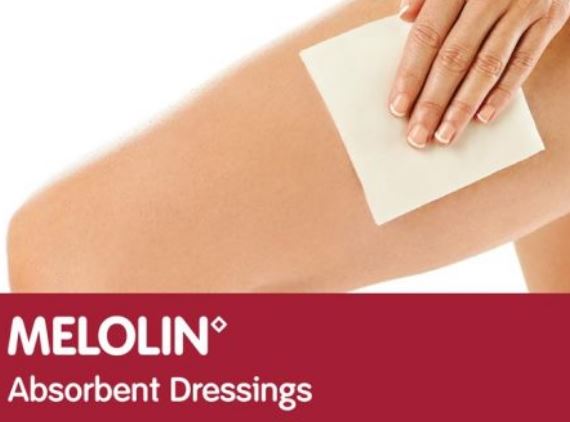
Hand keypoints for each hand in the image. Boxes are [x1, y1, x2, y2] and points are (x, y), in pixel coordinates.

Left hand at [389, 0, 569, 148]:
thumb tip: (404, 16)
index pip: (428, 34)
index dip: (411, 74)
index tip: (397, 108)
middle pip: (455, 57)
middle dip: (433, 102)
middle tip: (418, 135)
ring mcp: (524, 6)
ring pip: (488, 66)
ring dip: (463, 106)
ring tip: (445, 135)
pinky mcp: (550, 19)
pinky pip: (524, 63)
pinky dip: (503, 93)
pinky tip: (483, 118)